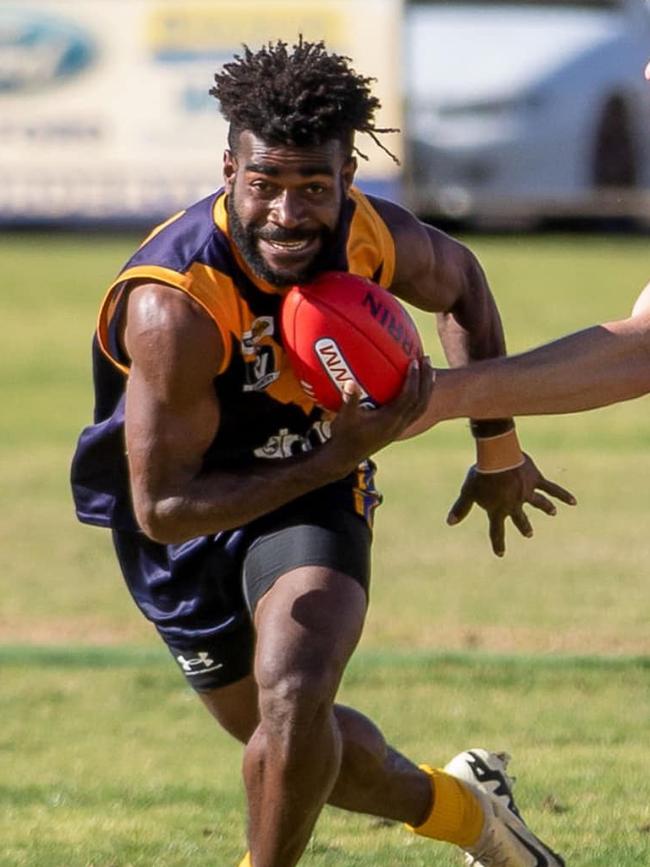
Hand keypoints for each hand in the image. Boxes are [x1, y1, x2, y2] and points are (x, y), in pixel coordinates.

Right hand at [326, 358, 433, 475]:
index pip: (408, 398)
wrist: (346, 457)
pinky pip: (415, 411)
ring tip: (428, 371)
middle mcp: (399, 424)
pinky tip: (413, 387)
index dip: (413, 380)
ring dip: (426, 388)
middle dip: (426, 380)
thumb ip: (349, 399)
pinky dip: (418, 397)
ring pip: (421, 407)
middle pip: (421, 401)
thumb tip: (350, 381)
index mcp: (390, 420)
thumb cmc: (344, 435)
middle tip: (426, 359)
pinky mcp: (397, 429)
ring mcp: (400, 428)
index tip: (414, 362)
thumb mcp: (344, 416)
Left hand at [446, 453, 575, 556]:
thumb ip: (461, 507)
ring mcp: (527, 493)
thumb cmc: (481, 476)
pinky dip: (563, 495)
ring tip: (552, 512)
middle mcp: (514, 504)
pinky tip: (573, 501)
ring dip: (546, 508)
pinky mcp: (535, 480)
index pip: (497, 530)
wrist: (498, 459)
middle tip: (529, 534)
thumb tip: (449, 522)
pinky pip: (552, 488)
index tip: (500, 554)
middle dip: (524, 526)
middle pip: (519, 518)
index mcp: (498, 509)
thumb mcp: (468, 492)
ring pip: (538, 503)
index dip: (498, 543)